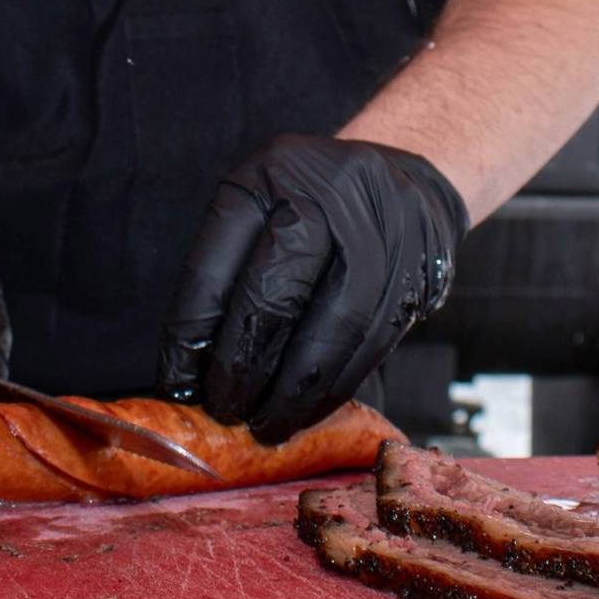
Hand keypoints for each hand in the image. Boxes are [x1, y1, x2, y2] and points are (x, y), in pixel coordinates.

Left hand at [158, 135, 468, 442]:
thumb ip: (231, 275)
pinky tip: (311, 407)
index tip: (179, 382)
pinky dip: (337, 385)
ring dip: (296, 391)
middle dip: (246, 366)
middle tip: (226, 410)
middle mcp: (330, 191)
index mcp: (271, 173)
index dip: (193, 332)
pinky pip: (374, 341)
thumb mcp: (263, 208)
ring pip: (333, 328)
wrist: (408, 177)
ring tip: (268, 425)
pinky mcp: (419, 268)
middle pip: (277, 294)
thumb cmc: (317, 206)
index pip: (217, 262)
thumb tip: (192, 370)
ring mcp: (383, 228)